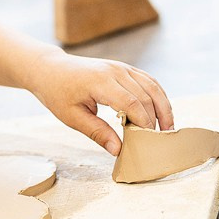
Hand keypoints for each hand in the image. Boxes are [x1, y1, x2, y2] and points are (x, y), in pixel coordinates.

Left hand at [25, 49, 173, 155]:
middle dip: (155, 120)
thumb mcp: (72, 117)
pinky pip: (148, 80)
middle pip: (145, 96)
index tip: (146, 142)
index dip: (143, 124)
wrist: (50, 69)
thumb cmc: (58, 93)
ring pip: (152, 86)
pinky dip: (158, 96)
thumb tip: (119, 151)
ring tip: (167, 129)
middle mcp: (114, 71)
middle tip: (157, 142)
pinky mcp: (123, 68)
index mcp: (100, 82)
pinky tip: (161, 112)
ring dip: (163, 107)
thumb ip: (97, 132)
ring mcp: (120, 67)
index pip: (131, 104)